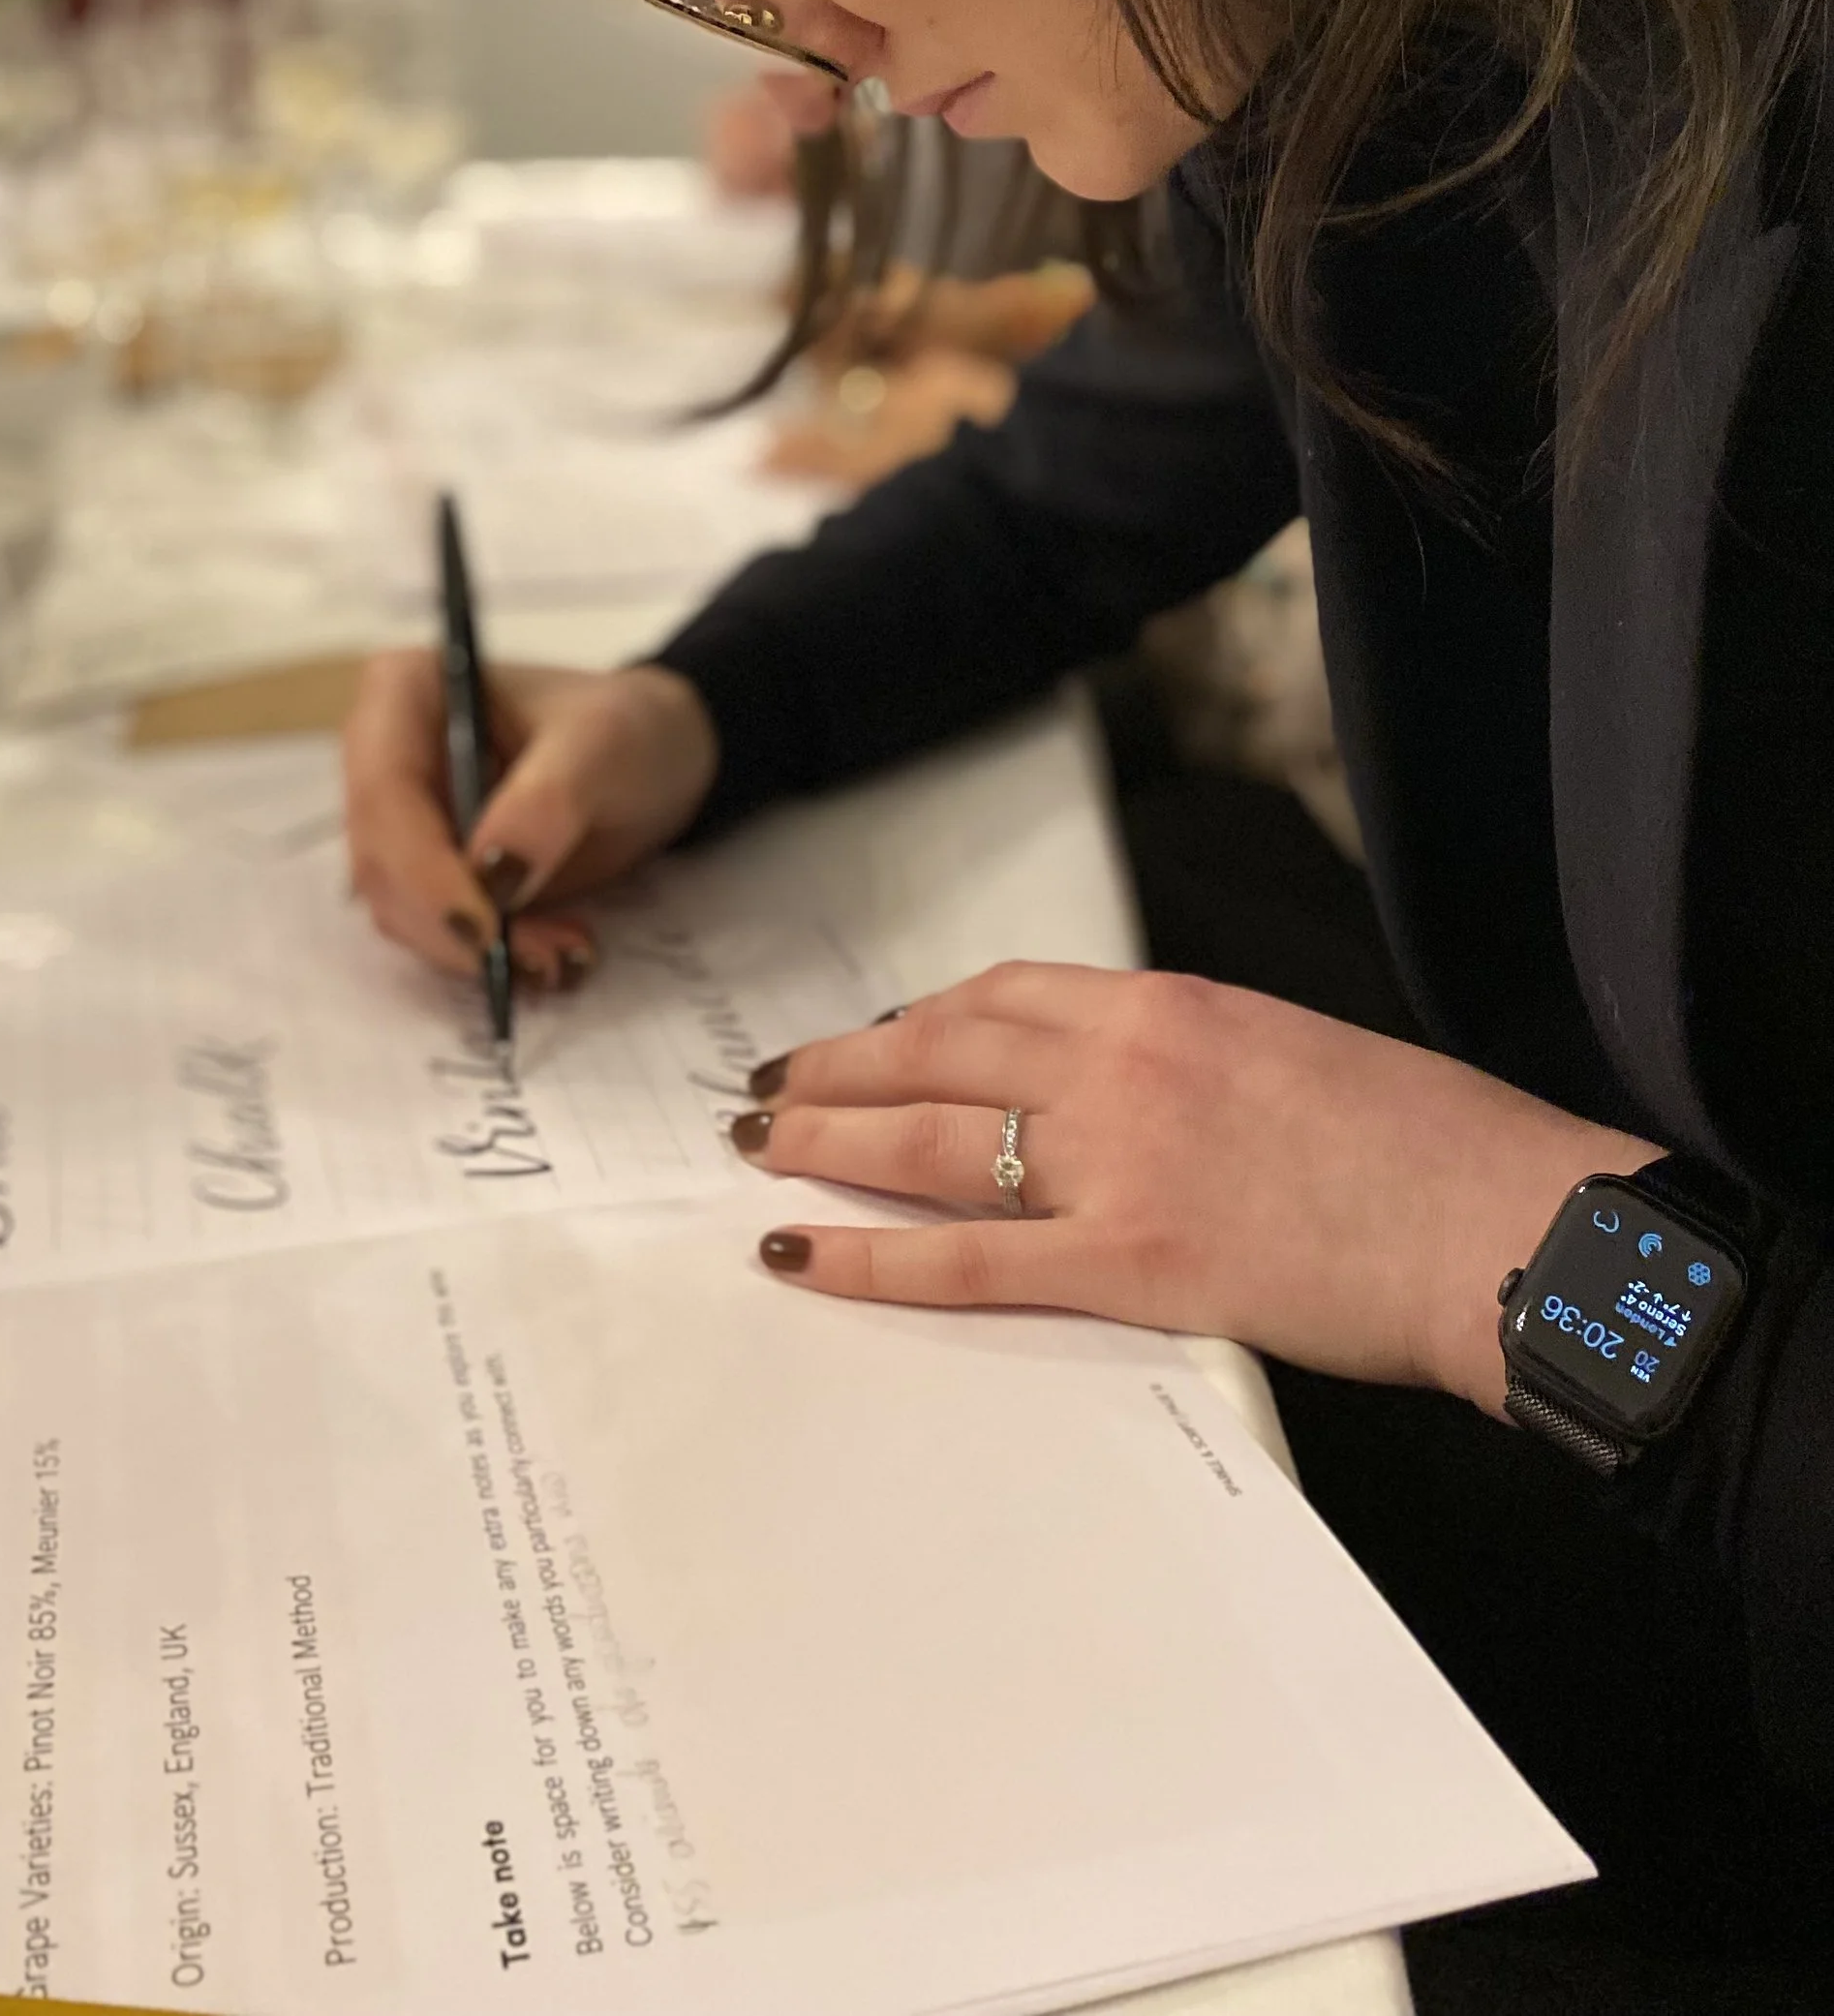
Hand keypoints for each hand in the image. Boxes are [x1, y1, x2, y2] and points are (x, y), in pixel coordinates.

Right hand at [341, 650, 718, 991]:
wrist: (653, 758)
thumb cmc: (625, 728)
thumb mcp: (603, 746)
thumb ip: (549, 800)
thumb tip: (493, 874)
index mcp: (405, 691)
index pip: (384, 792)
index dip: (422, 869)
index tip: (485, 928)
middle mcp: (383, 754)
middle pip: (382, 862)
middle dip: (455, 923)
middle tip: (544, 956)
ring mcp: (400, 818)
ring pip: (401, 909)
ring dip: (473, 948)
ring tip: (563, 947)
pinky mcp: (425, 870)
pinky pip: (431, 930)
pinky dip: (485, 953)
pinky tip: (549, 947)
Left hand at [732, 962, 1659, 1411]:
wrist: (1504, 1222)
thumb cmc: (1426, 1147)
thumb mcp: (1294, 1051)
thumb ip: (1195, 1060)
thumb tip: (1133, 1088)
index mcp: (1167, 1005)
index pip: (1001, 996)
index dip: (914, 1021)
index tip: (862, 1042)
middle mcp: (1123, 1065)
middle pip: (937, 1053)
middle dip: (838, 1070)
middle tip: (766, 1091)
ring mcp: (1119, 1163)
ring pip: (930, 1141)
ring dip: (829, 1141)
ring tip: (756, 1152)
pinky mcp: (1132, 1264)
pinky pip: (967, 1259)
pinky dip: (873, 1256)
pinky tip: (803, 1255)